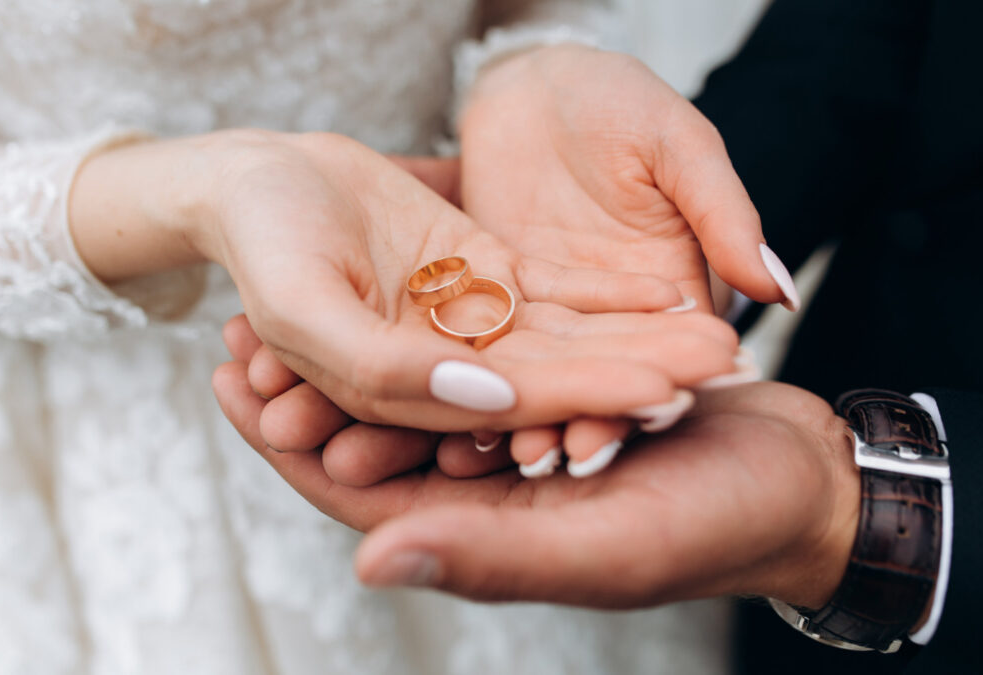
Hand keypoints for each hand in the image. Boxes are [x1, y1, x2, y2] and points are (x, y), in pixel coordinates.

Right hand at [72, 130, 742, 430]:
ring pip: (564, 346)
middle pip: (553, 385)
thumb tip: (486, 395)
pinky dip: (608, 301)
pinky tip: (669, 298)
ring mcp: (467, 337)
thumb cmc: (265, 243)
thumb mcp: (303, 307)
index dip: (581, 400)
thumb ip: (383, 365)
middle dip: (635, 375)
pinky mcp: (483, 289)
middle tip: (719, 366)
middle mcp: (445, 383)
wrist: (263, 182)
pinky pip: (554, 300)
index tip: (659, 394)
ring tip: (718, 337)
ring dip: (638, 343)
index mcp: (400, 407)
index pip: (504, 411)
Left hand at [213, 364, 860, 611]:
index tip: (224, 382)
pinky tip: (391, 286)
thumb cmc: (715, 525)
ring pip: (412, 403)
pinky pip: (468, 369)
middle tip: (239, 328)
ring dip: (353, 356)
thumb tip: (365, 561)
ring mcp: (517, 449)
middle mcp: (488, 497)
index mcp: (485, 538)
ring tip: (296, 300)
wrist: (798, 478)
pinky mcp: (549, 404)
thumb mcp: (604, 545)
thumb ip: (489, 554)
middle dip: (304, 393)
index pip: (357, 502)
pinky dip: (426, 334)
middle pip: (372, 447)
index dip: (287, 448)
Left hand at [454, 45, 791, 469]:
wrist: (541, 83)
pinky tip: (457, 407)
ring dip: (527, 413)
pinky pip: (486, 347)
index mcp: (670, 287)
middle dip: (584, 419)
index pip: (667, 351)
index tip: (638, 422)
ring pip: (540, 374)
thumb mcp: (680, 148)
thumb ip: (724, 216)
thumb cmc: (623, 101)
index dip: (652, 387)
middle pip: (599, 378)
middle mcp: (609, 317)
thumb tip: (780, 292)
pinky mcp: (493, 302)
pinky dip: (477, 375)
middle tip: (567, 458)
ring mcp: (548, 314)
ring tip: (509, 453)